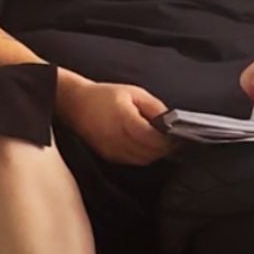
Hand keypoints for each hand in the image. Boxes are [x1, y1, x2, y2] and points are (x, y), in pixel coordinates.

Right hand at [56, 76, 171, 164]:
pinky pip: (132, 161)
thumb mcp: (134, 93)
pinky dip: (143, 156)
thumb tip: (171, 123)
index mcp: (124, 119)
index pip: (152, 137)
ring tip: (162, 142)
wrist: (76, 104)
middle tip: (174, 140)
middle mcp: (117, 138)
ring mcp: (111, 150)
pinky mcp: (109, 156)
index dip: (168, 139)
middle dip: (164, 148)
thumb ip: (155, 107)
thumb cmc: (105, 95)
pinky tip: (146, 146)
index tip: (178, 134)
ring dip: (155, 153)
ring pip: (143, 160)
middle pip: (150, 152)